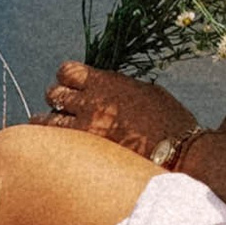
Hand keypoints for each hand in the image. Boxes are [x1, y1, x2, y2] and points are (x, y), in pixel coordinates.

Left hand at [42, 60, 198, 154]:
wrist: (179, 150)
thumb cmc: (168, 120)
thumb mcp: (144, 91)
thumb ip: (117, 88)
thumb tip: (103, 88)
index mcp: (105, 83)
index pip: (67, 71)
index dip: (67, 78)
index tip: (71, 84)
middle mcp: (90, 102)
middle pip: (53, 93)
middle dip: (57, 99)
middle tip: (64, 108)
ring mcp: (84, 129)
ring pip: (46, 120)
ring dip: (49, 122)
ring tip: (54, 129)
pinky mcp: (85, 152)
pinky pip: (55, 145)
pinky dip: (52, 144)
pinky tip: (55, 149)